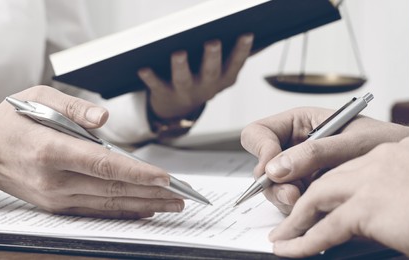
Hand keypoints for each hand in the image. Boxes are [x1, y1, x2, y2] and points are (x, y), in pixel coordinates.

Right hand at [0, 86, 183, 218]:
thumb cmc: (13, 119)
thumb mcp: (40, 98)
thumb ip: (75, 108)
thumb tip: (104, 120)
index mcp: (50, 151)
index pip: (104, 166)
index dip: (138, 173)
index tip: (166, 178)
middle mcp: (53, 180)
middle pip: (112, 189)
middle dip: (152, 193)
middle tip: (182, 195)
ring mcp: (54, 198)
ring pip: (108, 204)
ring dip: (144, 205)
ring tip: (172, 204)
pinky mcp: (55, 207)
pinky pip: (96, 211)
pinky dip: (123, 211)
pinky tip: (144, 209)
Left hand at [138, 34, 253, 119]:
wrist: (178, 108)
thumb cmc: (203, 79)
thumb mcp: (224, 71)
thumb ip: (241, 54)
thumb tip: (265, 37)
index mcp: (224, 79)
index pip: (236, 64)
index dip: (242, 50)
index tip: (247, 34)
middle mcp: (206, 87)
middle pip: (211, 72)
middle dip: (212, 57)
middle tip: (212, 42)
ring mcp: (186, 91)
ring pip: (183, 79)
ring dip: (181, 66)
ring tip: (178, 52)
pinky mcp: (164, 93)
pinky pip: (156, 85)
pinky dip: (150, 78)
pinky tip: (143, 68)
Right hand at [240, 107, 408, 213]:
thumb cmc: (388, 141)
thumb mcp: (351, 143)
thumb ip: (313, 153)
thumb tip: (276, 167)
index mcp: (301, 122)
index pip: (259, 133)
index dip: (261, 151)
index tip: (272, 168)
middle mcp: (297, 146)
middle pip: (262, 166)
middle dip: (274, 184)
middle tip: (293, 195)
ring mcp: (303, 171)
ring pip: (274, 189)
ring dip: (286, 199)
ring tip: (309, 201)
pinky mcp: (312, 191)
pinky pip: (292, 203)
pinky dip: (300, 210)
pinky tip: (318, 209)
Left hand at [269, 137, 408, 258]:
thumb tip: (405, 216)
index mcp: (399, 153)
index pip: (353, 166)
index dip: (333, 184)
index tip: (320, 200)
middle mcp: (380, 160)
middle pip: (328, 178)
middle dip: (304, 200)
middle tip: (289, 218)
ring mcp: (370, 181)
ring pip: (317, 198)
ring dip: (296, 221)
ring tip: (282, 238)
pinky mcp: (365, 207)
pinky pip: (323, 228)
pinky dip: (302, 242)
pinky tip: (289, 251)